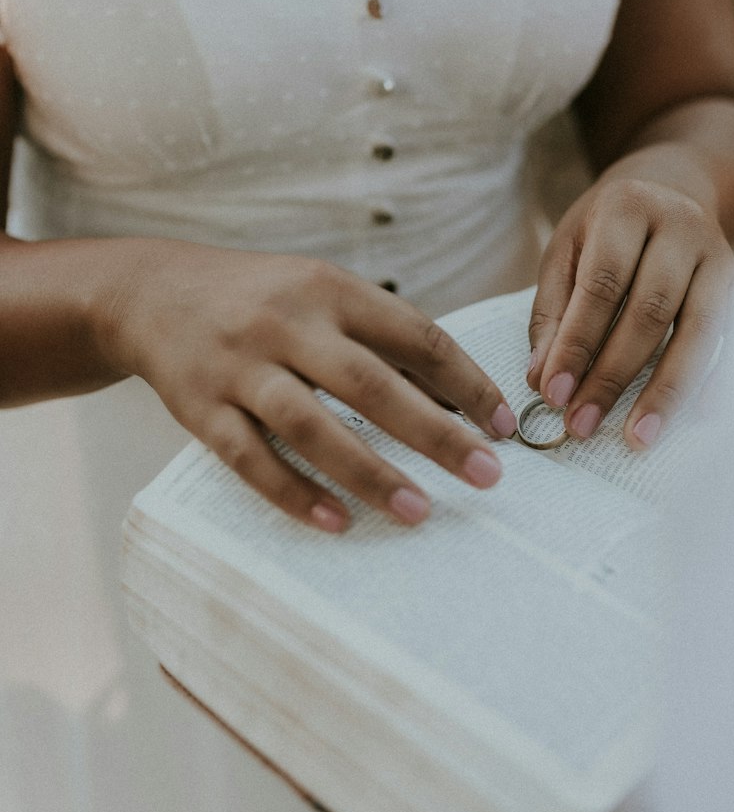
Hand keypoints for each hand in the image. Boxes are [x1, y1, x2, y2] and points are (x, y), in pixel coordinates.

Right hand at [102, 241, 517, 530]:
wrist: (150, 292)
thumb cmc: (262, 301)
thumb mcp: (322, 294)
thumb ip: (383, 339)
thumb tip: (460, 402)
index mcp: (330, 289)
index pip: (414, 335)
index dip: (466, 381)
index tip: (504, 426)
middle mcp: (286, 324)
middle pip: (370, 385)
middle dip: (434, 433)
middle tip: (486, 475)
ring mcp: (239, 367)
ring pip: (310, 426)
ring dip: (368, 473)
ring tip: (419, 512)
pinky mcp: (199, 408)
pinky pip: (250, 458)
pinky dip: (294, 493)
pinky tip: (337, 523)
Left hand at [526, 151, 733, 447]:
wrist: (674, 187)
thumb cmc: (607, 230)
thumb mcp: (567, 251)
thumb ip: (552, 312)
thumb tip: (541, 379)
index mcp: (627, 209)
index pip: (601, 286)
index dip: (578, 344)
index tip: (554, 395)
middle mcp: (682, 228)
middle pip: (649, 311)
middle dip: (614, 375)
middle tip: (583, 424)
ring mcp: (719, 256)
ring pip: (698, 330)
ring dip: (666, 390)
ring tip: (637, 438)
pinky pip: (728, 340)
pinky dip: (710, 381)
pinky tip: (692, 420)